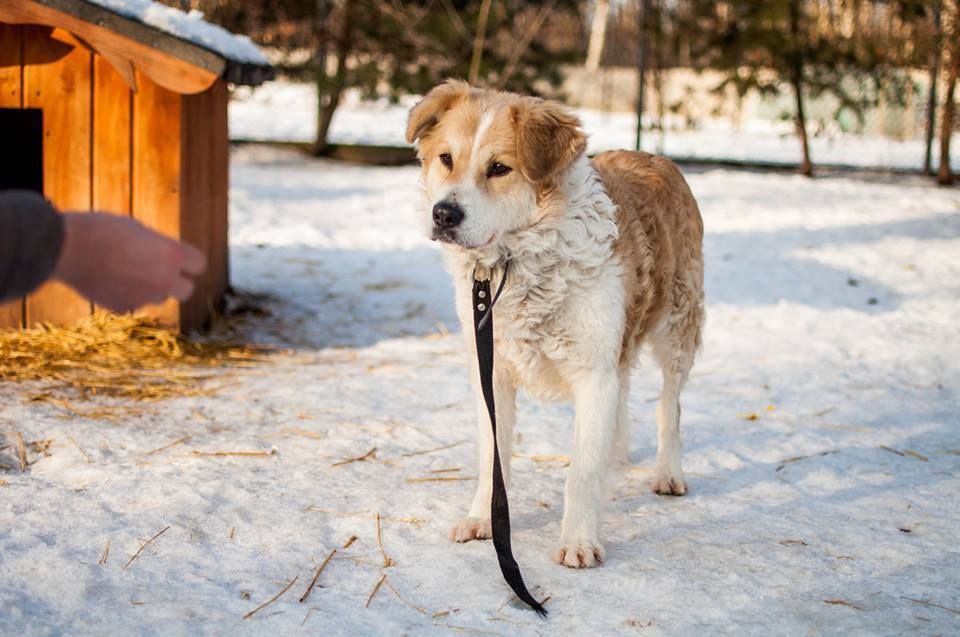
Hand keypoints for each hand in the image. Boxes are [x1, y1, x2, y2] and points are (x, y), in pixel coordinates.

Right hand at [53, 213, 206, 312]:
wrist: (66, 247)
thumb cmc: (102, 229)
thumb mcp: (140, 229)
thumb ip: (159, 247)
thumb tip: (166, 258)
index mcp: (172, 255)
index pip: (199, 264)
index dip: (190, 261)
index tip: (182, 259)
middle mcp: (164, 280)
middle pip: (187, 290)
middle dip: (178, 282)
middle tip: (162, 271)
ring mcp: (145, 297)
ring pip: (159, 298)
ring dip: (151, 288)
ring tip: (127, 271)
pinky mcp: (124, 308)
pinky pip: (134, 304)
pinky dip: (128, 295)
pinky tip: (111, 280)